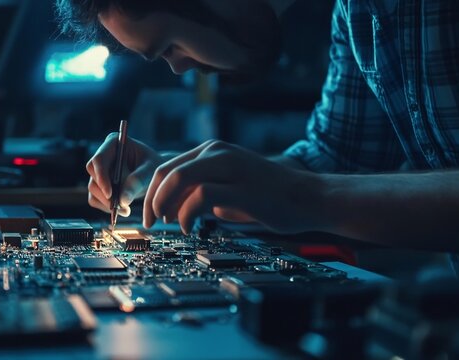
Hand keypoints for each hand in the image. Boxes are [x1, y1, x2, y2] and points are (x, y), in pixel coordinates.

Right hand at [87, 133, 162, 216]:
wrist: (154, 176)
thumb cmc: (153, 167)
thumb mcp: (150, 171)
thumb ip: (137, 181)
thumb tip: (122, 199)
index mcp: (114, 143)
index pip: (99, 159)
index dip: (101, 176)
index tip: (110, 194)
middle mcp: (103, 155)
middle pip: (92, 173)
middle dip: (104, 192)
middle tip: (120, 205)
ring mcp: (99, 170)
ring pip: (93, 188)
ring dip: (107, 202)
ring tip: (126, 210)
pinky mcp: (99, 185)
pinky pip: (95, 199)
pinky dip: (106, 207)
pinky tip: (123, 210)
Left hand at [143, 140, 321, 233]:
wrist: (308, 197)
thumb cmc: (268, 195)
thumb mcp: (228, 185)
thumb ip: (201, 189)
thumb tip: (173, 206)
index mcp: (212, 150)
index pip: (168, 167)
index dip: (152, 192)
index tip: (150, 213)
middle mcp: (218, 153)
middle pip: (167, 172)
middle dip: (152, 200)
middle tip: (151, 222)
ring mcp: (230, 168)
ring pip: (180, 179)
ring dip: (165, 205)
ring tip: (169, 223)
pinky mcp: (241, 188)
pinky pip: (201, 196)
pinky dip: (186, 214)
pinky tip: (189, 228)